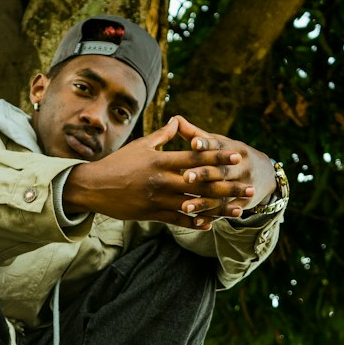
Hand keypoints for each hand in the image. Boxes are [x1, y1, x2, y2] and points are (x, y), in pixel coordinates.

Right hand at [61, 114, 276, 226]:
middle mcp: (163, 180)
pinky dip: (195, 222)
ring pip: (195, 205)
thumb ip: (163, 136)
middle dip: (228, 186)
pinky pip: (178, 220)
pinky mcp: (152, 214)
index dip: (219, 156)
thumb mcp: (140, 145)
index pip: (196, 157)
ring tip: (239, 210)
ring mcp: (159, 199)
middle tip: (249, 187)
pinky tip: (211, 224)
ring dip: (219, 208)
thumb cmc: (117, 163)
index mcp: (162, 161)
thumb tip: (178, 121)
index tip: (238, 156)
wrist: (93, 187)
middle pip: (202, 183)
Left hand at [166, 115, 276, 223]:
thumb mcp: (219, 143)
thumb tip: (175, 119)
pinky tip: (197, 222)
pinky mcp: (244, 203)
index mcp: (232, 149)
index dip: (206, 144)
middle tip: (184, 177)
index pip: (218, 146)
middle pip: (220, 171)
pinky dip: (213, 217)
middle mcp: (240, 167)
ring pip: (221, 194)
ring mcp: (244, 185)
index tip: (192, 144)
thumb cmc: (230, 156)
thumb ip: (196, 134)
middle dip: (203, 174)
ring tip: (184, 207)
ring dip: (203, 202)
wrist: (266, 174)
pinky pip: (226, 210)